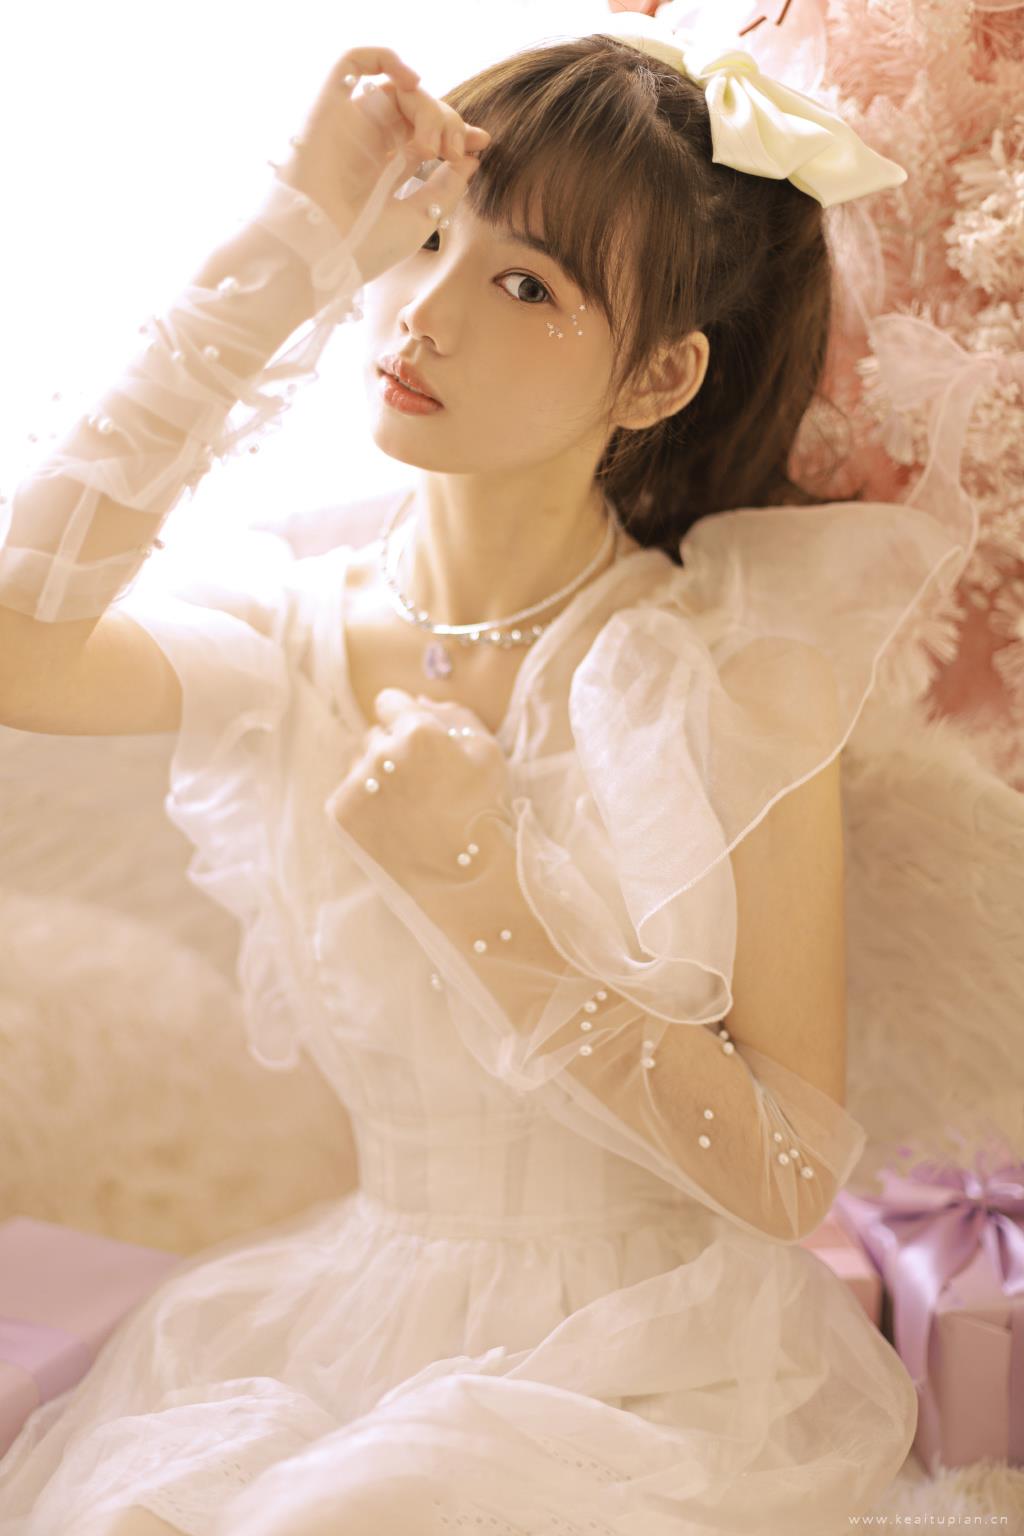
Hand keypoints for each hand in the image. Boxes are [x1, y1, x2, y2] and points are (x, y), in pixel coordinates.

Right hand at [276, 45, 490, 282]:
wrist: (321, 252)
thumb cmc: (366, 246)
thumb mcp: (421, 217)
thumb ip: (447, 186)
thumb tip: (471, 156)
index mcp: (387, 173)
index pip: (427, 136)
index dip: (457, 132)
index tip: (480, 142)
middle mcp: (369, 145)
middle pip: (417, 110)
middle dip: (447, 121)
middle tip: (450, 152)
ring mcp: (350, 125)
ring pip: (396, 89)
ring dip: (427, 107)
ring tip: (432, 145)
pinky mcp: (328, 108)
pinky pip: (352, 62)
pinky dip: (385, 58)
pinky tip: (413, 82)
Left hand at [325, 688, 513, 885]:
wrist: (468, 881)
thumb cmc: (484, 812)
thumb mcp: (487, 752)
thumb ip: (452, 714)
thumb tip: (416, 699)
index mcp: (418, 730)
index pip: (389, 702)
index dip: (406, 721)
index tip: (419, 745)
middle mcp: (382, 752)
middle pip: (375, 735)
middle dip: (394, 752)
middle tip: (422, 787)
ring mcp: (358, 784)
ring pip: (360, 765)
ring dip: (377, 778)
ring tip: (409, 809)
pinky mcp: (341, 813)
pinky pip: (349, 794)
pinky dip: (366, 806)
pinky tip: (393, 824)